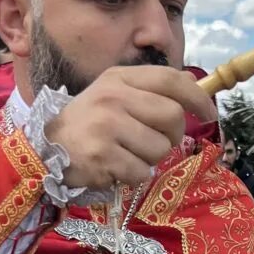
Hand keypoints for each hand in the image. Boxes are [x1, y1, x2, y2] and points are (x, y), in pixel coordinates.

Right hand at [45, 67, 216, 192]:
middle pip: (173, 117)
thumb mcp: (114, 95)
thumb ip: (150, 89)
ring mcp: (106, 125)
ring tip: (125, 154)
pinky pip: (142, 172)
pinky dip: (134, 176)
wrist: (44, 151)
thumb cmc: (88, 124)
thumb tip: (191, 83)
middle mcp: (113, 97)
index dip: (197, 97)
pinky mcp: (102, 155)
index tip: (209, 114)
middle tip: (152, 142)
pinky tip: (115, 167)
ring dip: (149, 159)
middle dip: (171, 136)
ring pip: (160, 149)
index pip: (171, 79)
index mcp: (119, 78)